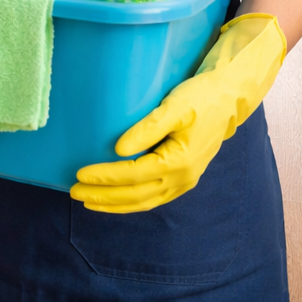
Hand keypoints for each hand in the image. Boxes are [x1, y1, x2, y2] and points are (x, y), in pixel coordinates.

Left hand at [72, 13, 285, 211]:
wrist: (227, 100)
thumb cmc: (200, 98)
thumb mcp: (174, 106)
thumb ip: (147, 128)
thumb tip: (119, 150)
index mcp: (180, 161)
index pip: (133, 174)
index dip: (105, 177)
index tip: (80, 174)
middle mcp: (183, 178)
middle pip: (136, 194)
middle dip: (104, 196)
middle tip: (75, 192)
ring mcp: (185, 182)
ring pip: (145, 201)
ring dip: (115, 204)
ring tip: (88, 203)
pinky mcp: (184, 179)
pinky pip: (154, 198)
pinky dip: (132, 202)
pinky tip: (116, 200)